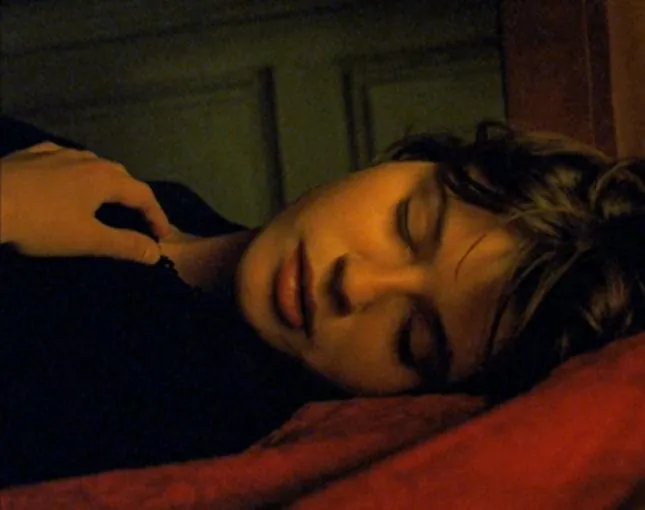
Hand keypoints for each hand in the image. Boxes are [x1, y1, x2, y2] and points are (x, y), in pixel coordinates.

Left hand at [0, 142, 171, 262]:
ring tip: (106, 198)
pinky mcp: (31, 155)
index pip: (143, 195)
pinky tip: (66, 177)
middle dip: (135, 197)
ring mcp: (56, 153)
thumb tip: (155, 251)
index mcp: (105, 178)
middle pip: (121, 176)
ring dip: (107, 182)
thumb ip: (125, 245)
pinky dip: (76, 171)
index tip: (163, 236)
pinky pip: (64, 158)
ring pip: (92, 164)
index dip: (157, 216)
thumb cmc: (41, 223)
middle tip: (139, 218)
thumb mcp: (88, 240)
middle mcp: (86, 159)